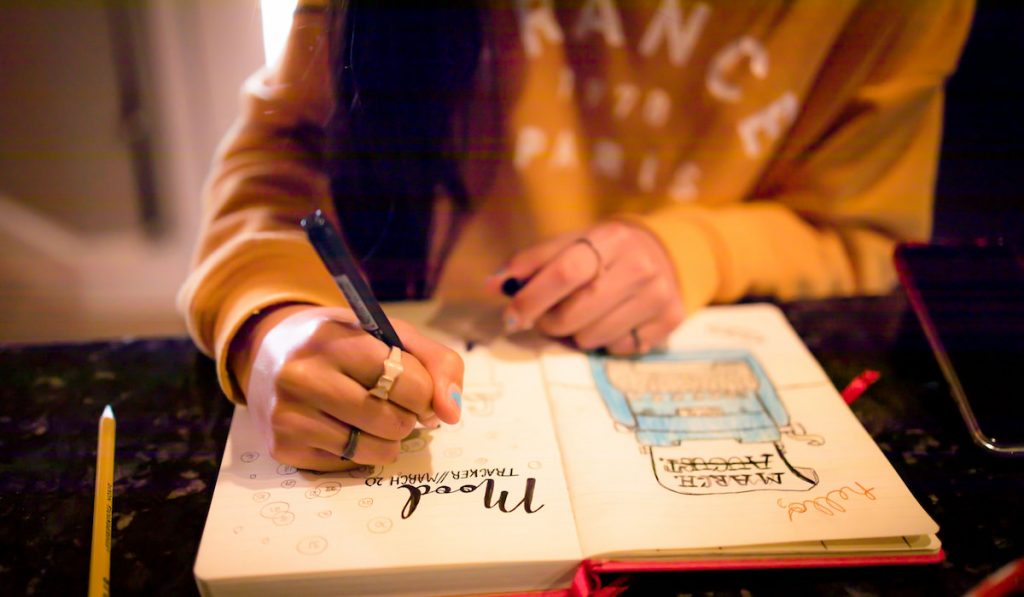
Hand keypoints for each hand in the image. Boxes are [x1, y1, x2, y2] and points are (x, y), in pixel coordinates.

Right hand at [230, 304, 462, 470]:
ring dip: (389, 439)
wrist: (272, 353)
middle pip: (392, 420)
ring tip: (375, 417)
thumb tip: (451, 413)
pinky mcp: (283, 447)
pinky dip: (360, 452)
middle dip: (408, 416)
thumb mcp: (391, 334)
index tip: (417, 387)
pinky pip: (348, 465)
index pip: (407, 382)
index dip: (425, 391)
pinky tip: (345, 427)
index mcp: (334, 341)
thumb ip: (438, 364)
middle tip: (394, 403)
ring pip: (374, 449)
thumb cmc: (345, 343)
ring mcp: (288, 415)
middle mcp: (303, 377)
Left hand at [486, 221, 684, 354]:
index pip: (564, 272)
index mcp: (610, 238)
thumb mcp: (570, 245)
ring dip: (577, 335)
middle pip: (575, 314)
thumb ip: (530, 263)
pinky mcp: (671, 320)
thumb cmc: (602, 253)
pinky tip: (613, 322)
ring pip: (593, 338)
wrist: (662, 253)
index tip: (510, 317)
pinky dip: (607, 343)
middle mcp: (641, 265)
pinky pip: (619, 349)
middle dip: (549, 323)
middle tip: (547, 318)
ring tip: (585, 316)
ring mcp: (659, 294)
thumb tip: (492, 283)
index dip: (531, 299)